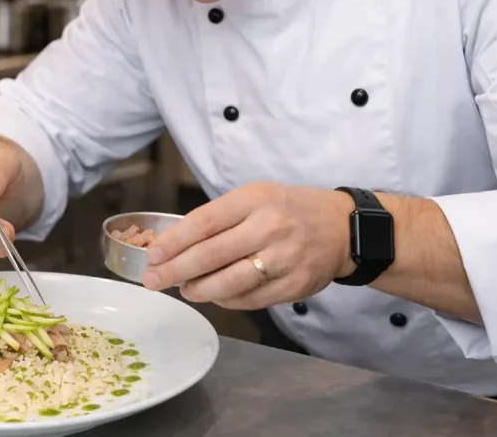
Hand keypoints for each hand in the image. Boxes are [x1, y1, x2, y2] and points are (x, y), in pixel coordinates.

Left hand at [141, 182, 355, 309]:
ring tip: (185, 289)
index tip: (153, 255)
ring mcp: (285, 258)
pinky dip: (227, 300)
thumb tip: (175, 246)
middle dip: (176, 270)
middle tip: (154, 279)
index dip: (174, 242)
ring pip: (230, 283)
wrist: (343, 227)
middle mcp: (270, 227)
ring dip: (199, 290)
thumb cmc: (288, 209)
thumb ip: (220, 218)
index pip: (204, 222)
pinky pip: (251, 300)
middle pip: (211, 255)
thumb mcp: (256, 196)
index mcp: (255, 199)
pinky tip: (215, 295)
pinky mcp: (295, 285)